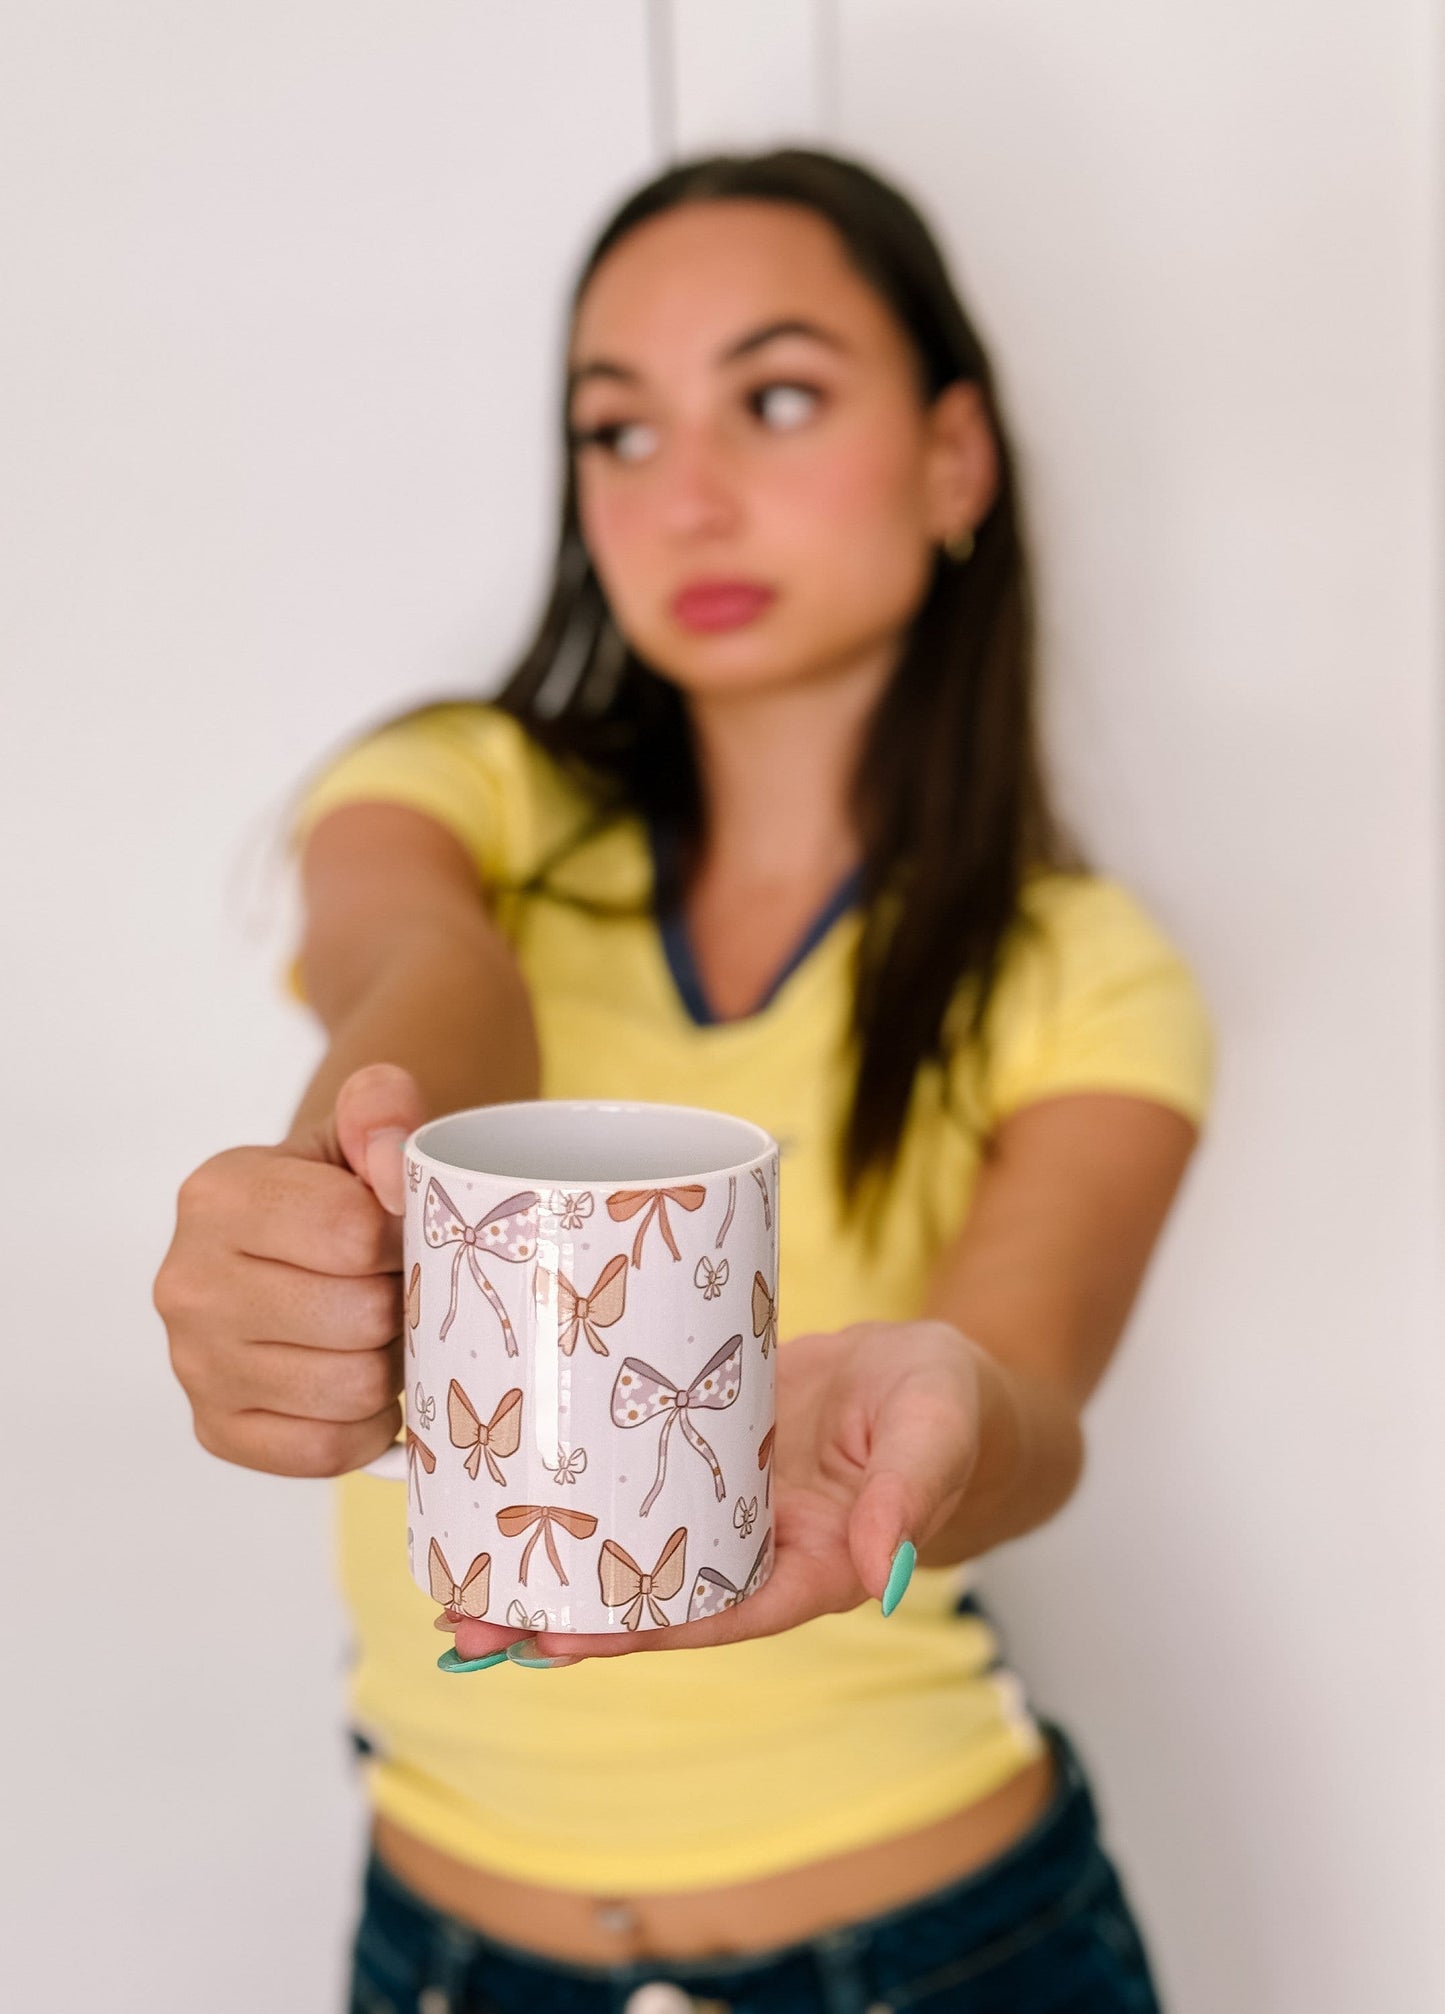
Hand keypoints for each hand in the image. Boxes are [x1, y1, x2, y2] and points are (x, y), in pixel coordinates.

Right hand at [152, 1062, 424, 1475]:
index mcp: (216, 1195)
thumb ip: (381, 1106)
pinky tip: (363, 1387)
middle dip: (401, 1303)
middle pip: (359, 1317)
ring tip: (381, 1334)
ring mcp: (194, 1364)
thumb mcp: (360, 1123)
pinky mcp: (217, 1430)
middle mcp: (186, 1282)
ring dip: (390, 1366)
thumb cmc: (338, 1188)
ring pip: (350, 1388)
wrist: (298, 1246)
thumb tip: (395, 1167)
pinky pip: (324, 1451)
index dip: (407, 1236)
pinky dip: (364, 1427)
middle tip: (398, 1289)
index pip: (354, 1233)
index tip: (405, 1232)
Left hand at [452, 1319, 982, 1664]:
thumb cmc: (951, 1409)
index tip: (566, 1640)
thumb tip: (887, 1571)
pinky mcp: (700, 1453)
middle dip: (564, 1618)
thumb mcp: (938, 1432)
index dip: (645, 1628)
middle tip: (467, 1626)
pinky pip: (632, 1484)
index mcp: (815, 1563)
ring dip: (550, 1571)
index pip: (723, 1611)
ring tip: (454, 1589)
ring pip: (630, 1551)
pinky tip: (505, 1499)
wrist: (932, 1376)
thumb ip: (911, 1495)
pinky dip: (576, 1499)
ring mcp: (723, 1505)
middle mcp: (756, 1547)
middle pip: (655, 1599)